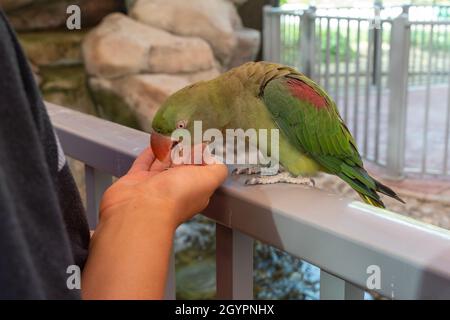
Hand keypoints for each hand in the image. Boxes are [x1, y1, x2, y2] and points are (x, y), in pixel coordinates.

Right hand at [82, 146, 226, 298]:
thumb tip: (218, 162)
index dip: (203, 158)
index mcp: (194, 192)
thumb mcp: (207, 180)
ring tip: (174, 134)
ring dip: (169, 149)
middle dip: (186, 152)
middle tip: (189, 135)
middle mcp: (174, 190)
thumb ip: (217, 170)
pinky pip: (144, 162)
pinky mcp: (135, 180)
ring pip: (164, 163)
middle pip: (182, 167)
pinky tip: (156, 142)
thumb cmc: (175, 197)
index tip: (204, 144)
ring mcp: (153, 186)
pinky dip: (151, 151)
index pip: (201, 173)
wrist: (141, 209)